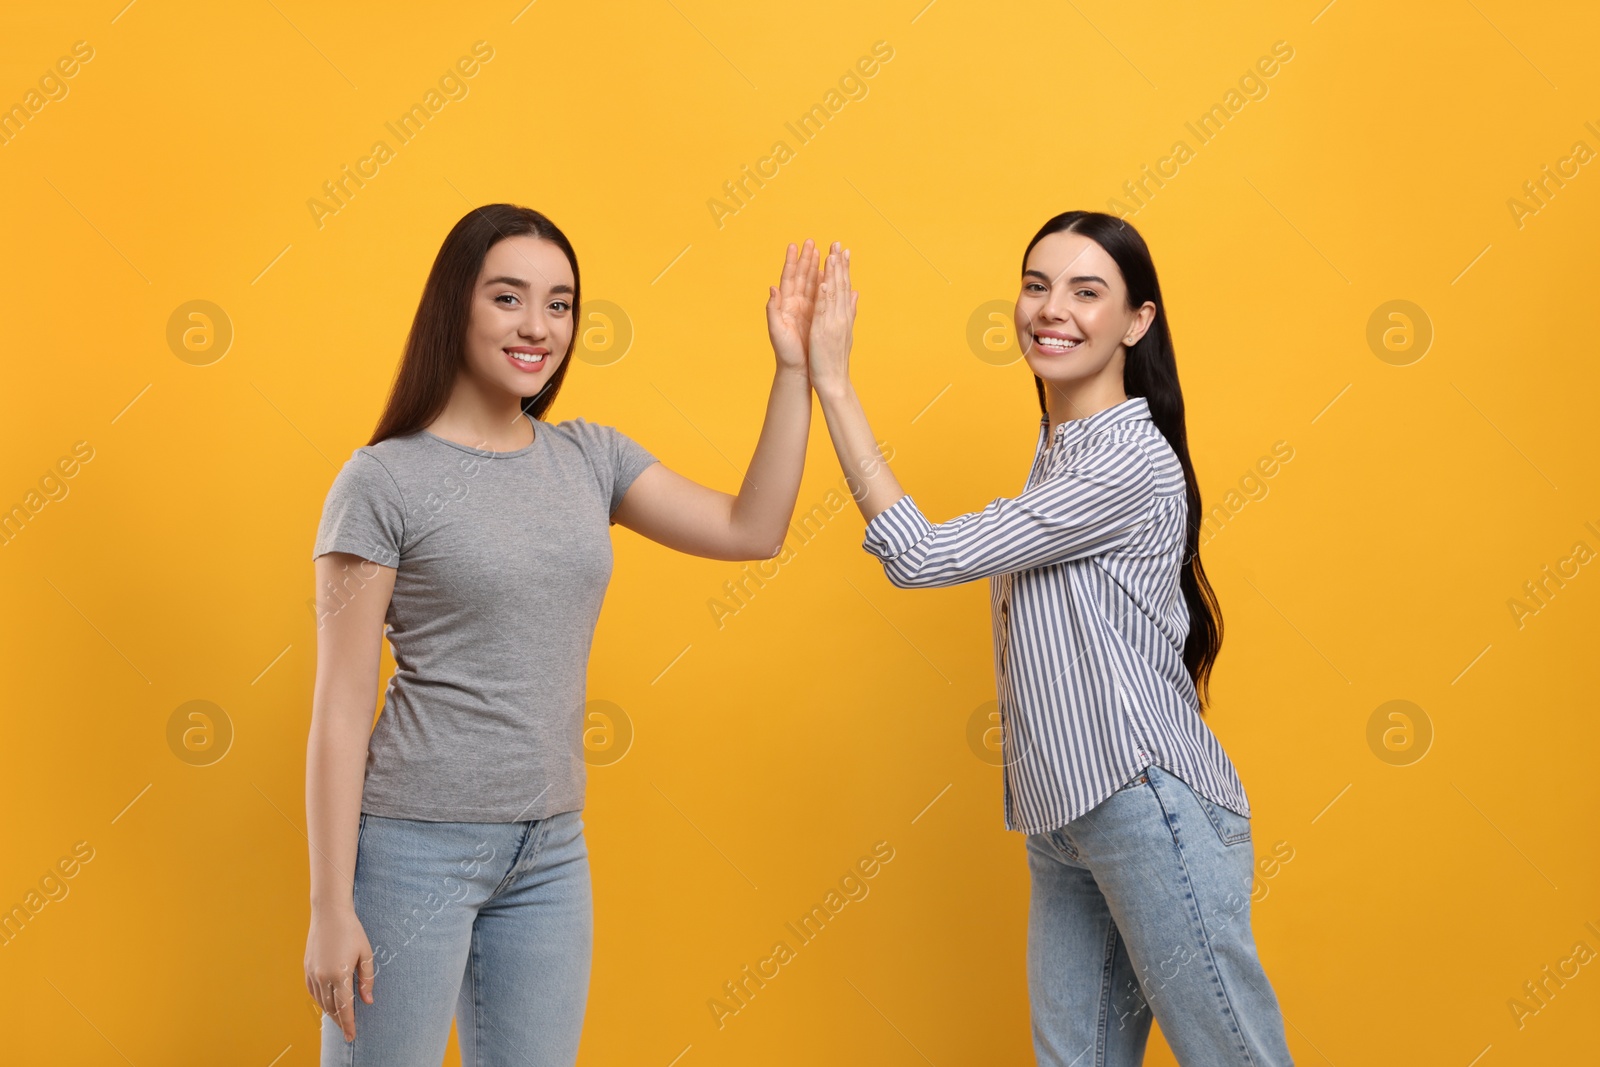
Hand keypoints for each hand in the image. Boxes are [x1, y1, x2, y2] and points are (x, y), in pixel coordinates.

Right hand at [305, 905, 375, 1041]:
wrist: (329, 913)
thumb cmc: (352, 930)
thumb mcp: (366, 953)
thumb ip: (367, 979)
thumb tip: (368, 1001)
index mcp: (339, 974)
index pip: (345, 1007)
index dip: (348, 1023)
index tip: (351, 1036)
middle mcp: (323, 976)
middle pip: (332, 1007)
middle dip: (340, 1021)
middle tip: (348, 1031)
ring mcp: (313, 972)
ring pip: (321, 1001)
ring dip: (330, 1012)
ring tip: (339, 1020)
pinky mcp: (307, 967)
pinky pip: (312, 991)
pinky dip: (320, 1001)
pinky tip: (326, 1004)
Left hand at [765, 239, 820, 374]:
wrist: (798, 369)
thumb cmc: (785, 352)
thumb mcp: (776, 330)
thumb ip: (772, 309)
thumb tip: (772, 288)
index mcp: (786, 304)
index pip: (789, 277)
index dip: (792, 261)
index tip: (795, 246)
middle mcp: (796, 304)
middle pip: (801, 276)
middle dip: (806, 259)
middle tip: (811, 241)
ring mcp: (807, 309)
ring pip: (813, 283)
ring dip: (817, 267)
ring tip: (823, 251)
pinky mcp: (817, 317)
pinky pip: (822, 297)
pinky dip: (826, 284)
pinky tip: (830, 274)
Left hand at [806, 241, 856, 395]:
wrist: (834, 379)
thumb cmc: (836, 358)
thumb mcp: (845, 331)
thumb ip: (850, 310)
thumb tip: (855, 294)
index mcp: (843, 315)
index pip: (845, 286)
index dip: (844, 268)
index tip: (845, 250)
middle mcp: (840, 316)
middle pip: (840, 286)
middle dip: (839, 264)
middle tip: (838, 243)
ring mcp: (833, 322)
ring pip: (833, 294)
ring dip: (832, 275)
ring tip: (831, 256)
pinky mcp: (823, 331)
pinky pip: (823, 311)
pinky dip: (823, 296)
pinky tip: (822, 282)